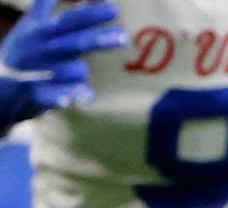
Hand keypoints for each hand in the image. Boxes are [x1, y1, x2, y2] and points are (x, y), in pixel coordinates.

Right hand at [0, 0, 127, 125]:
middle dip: (97, 39)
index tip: (115, 9)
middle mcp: (43, 51)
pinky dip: (66, 95)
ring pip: (66, 70)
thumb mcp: (29, 27)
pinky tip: (79, 97)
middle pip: (74, 43)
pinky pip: (55, 96)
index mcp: (43, 33)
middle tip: (124, 37)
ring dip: (77, 70)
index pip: (70, 21)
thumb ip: (43, 6)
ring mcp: (39, 73)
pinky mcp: (36, 96)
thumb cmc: (21, 53)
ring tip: (82, 72)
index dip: (91, 15)